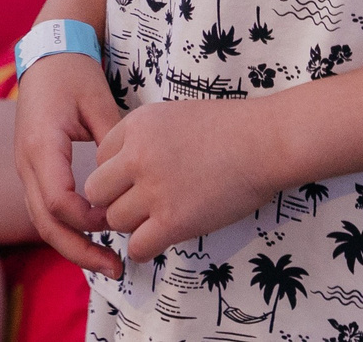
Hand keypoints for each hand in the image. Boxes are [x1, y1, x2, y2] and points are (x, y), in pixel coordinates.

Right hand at [15, 53, 125, 275]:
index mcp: (41, 145)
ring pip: (43, 223)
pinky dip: (68, 230)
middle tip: (116, 269)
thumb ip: (114, 140)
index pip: (58, 200)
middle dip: (80, 251)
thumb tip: (136, 176)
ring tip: (110, 265)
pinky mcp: (34, 171)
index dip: (87, 218)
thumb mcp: (98, 100)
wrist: (47, 55)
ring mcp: (27, 169)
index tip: (118, 220)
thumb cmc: (73, 73)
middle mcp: (27, 163)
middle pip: (46, 223)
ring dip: (74, 247)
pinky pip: (46, 210)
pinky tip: (95, 240)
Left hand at [81, 98, 281, 264]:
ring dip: (132, 224)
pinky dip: (145, 248)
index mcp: (138, 125)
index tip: (137, 178)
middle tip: (138, 203)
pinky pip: (137, 247)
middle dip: (113, 200)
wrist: (266, 142)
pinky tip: (161, 238)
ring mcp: (154, 190)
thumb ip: (145, 137)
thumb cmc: (230, 128)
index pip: (99, 157)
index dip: (116, 172)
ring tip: (158, 218)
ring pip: (115, 221)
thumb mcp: (175, 115)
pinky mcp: (174, 221)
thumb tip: (125, 169)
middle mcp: (138, 156)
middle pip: (97, 191)